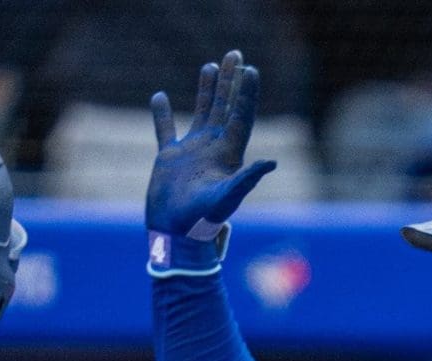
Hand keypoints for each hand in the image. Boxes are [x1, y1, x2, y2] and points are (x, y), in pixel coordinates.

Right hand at [147, 50, 276, 240]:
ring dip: (207, 89)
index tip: (251, 69)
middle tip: (236, 54)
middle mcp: (213, 147)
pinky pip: (165, 130)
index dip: (246, 93)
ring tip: (211, 66)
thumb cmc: (202, 221)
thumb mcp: (226, 200)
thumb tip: (270, 163)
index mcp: (228, 153)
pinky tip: (160, 96)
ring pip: (201, 112)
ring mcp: (191, 151)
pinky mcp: (169, 159)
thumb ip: (246, 180)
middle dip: (230, 81)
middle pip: (225, 106)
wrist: (176, 236)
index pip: (241, 115)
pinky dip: (161, 114)